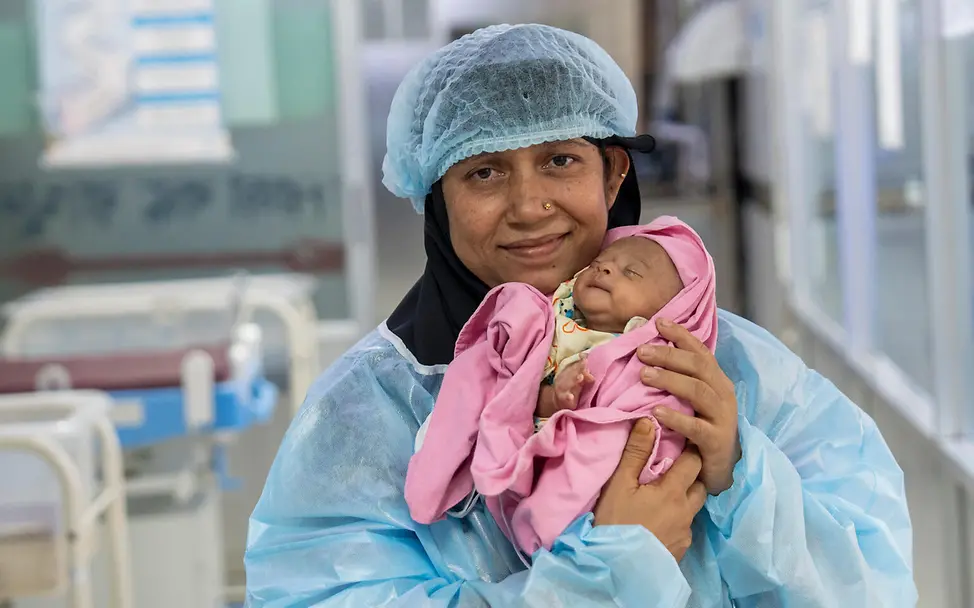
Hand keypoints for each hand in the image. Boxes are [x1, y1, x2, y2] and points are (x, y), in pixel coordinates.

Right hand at [536, 358, 593, 417]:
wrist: (558, 400)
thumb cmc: (571, 387)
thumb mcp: (579, 380)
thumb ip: (585, 375)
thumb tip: (592, 375)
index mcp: (568, 372)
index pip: (575, 365)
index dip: (580, 361)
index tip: (585, 357)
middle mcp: (564, 378)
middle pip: (571, 372)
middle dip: (578, 368)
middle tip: (584, 363)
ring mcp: (562, 388)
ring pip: (567, 383)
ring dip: (574, 380)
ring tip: (580, 377)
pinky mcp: (562, 398)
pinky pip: (565, 397)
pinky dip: (567, 397)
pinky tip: (571, 396)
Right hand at [594, 419, 706, 561]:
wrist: (615, 567)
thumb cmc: (615, 522)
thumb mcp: (619, 484)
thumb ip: (635, 452)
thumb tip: (648, 421)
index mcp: (674, 491)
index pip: (694, 461)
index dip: (689, 449)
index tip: (680, 442)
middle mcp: (686, 511)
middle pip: (700, 485)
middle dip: (691, 474)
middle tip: (673, 469)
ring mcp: (686, 532)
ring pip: (694, 507)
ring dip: (685, 498)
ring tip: (667, 495)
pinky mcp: (681, 549)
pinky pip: (686, 527)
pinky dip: (678, 519)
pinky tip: (661, 519)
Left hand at [638, 318, 740, 494]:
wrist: (719, 470)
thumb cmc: (699, 429)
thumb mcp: (691, 400)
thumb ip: (678, 378)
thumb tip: (648, 350)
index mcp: (717, 380)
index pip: (700, 352)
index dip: (681, 336)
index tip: (658, 323)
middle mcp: (723, 394)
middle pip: (698, 367)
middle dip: (669, 356)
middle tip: (641, 351)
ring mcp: (723, 418)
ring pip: (698, 391)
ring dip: (670, 380)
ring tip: (644, 375)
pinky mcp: (717, 441)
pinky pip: (696, 427)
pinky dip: (676, 418)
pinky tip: (656, 411)